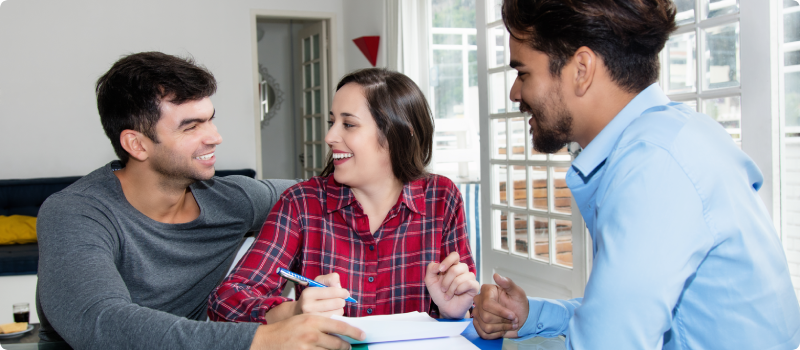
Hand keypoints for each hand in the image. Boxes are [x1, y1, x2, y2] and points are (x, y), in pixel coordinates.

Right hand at [249, 314, 364, 349]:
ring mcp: (307, 347)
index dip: (353, 331)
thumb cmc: (288, 329)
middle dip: (345, 346)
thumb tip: (342, 329)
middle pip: (338, 343)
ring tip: (338, 349)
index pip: (340, 326)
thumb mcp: (305, 319)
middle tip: (348, 346)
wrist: (267, 340)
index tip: (362, 335)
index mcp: (313, 320)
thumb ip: (322, 323)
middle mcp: (311, 334)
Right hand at [294, 273, 349, 317]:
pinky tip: (331, 314)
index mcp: (308, 293)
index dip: (342, 292)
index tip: (345, 293)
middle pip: (337, 302)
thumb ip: (331, 278)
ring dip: (340, 308)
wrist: (298, 312)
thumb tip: (339, 287)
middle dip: (342, 300)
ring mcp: (313, 318)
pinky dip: (337, 316)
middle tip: (339, 300)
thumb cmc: (312, 296)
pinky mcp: (318, 327)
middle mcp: (308, 306)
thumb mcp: (318, 282)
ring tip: (333, 307)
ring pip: (338, 311)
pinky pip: (336, 320)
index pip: (333, 291)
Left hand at [424, 251, 478, 318]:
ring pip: (461, 277)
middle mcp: (462, 270)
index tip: (440, 270)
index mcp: (452, 265)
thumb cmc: (439, 293)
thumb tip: (438, 265)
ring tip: (448, 294)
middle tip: (443, 289)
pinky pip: (468, 283)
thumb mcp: (430, 281)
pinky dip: (459, 290)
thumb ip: (431, 269)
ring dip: (451, 288)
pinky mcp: (475, 286)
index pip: (454, 256)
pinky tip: (457, 294)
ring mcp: (469, 277)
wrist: (446, 308)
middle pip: (455, 269)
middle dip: (446, 281)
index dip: (447, 261)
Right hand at [472, 273, 528, 338]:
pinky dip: (496, 334)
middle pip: (485, 316)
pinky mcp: (478, 325)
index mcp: (487, 291)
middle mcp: (479, 301)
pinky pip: (483, 334)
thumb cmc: (519, 304)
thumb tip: (496, 275)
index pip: (487, 304)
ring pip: (485, 326)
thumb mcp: (517, 293)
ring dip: (502, 328)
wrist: (521, 318)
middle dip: (503, 321)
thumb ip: (508, 283)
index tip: (513, 315)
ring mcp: (477, 313)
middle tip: (513, 320)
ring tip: (510, 324)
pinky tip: (502, 329)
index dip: (501, 312)